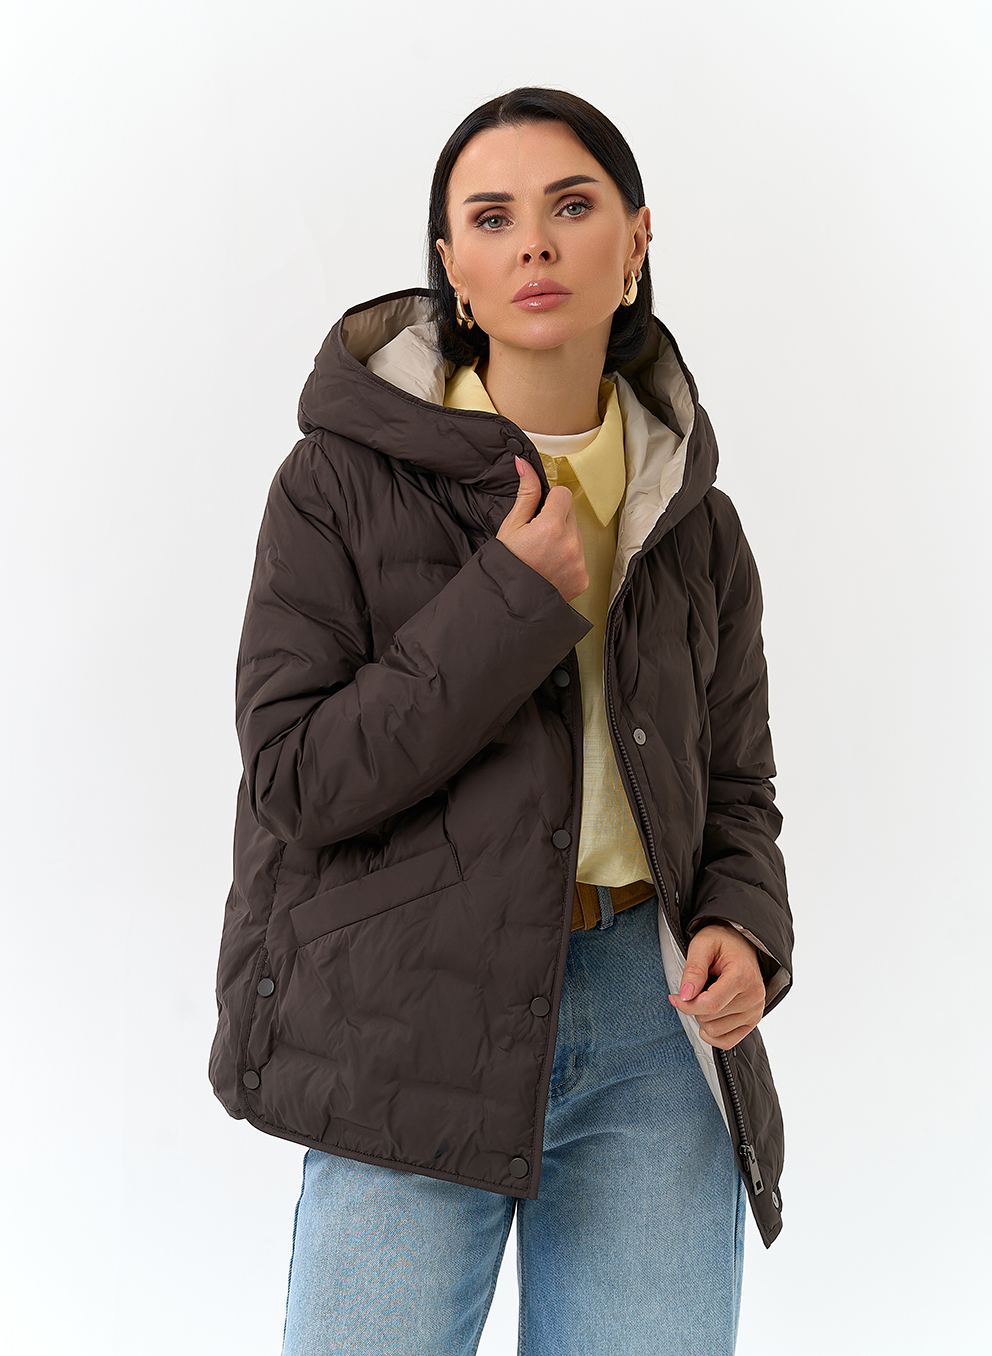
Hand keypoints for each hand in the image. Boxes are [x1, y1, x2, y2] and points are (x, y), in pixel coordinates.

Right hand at [497, 455, 588, 602]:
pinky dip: (568, 560)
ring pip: (576, 535)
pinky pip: (580, 557)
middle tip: (536, 538)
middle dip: (556, 520)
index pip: (563, 494)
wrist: (509, 604)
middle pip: (570, 514)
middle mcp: (570, 543)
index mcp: (551, 526)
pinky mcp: (583, 578)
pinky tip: (550, 569)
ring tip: (542, 556)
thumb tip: (525, 464)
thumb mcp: (511, 526)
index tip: (537, 515)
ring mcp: (579, 562)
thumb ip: (525, 493)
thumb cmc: (506, 564)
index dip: (549, 502)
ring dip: (563, 539)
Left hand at [668, 922, 765, 1048]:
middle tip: (698, 987)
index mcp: (743, 976)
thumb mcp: (702, 944)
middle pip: (710, 1019)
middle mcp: (753, 996)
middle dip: (695, 1006)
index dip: (686, 1004)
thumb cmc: (721, 942)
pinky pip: (727, 1042)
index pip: (710, 1005)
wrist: (741, 944)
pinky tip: (709, 1016)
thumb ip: (693, 969)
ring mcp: (755, 1011)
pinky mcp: (752, 1021)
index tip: (674, 996)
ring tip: (708, 995)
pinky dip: (712, 1034)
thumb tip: (684, 995)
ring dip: (703, 1017)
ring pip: (715, 1031)